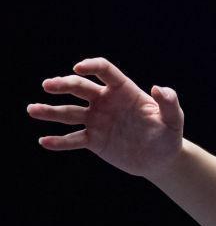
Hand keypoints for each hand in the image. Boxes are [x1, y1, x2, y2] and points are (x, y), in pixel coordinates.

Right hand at [28, 57, 184, 179]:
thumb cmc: (169, 135)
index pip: (105, 71)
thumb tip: (158, 88)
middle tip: (48, 85)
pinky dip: (59, 141)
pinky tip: (45, 141)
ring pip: (70, 112)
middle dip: (63, 84)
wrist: (161, 159)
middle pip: (80, 87)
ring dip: (50, 111)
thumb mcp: (173, 120)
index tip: (78, 67)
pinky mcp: (93, 140)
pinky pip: (73, 139)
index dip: (91, 66)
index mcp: (124, 91)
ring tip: (32, 110)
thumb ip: (169, 103)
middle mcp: (106, 102)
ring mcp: (97, 120)